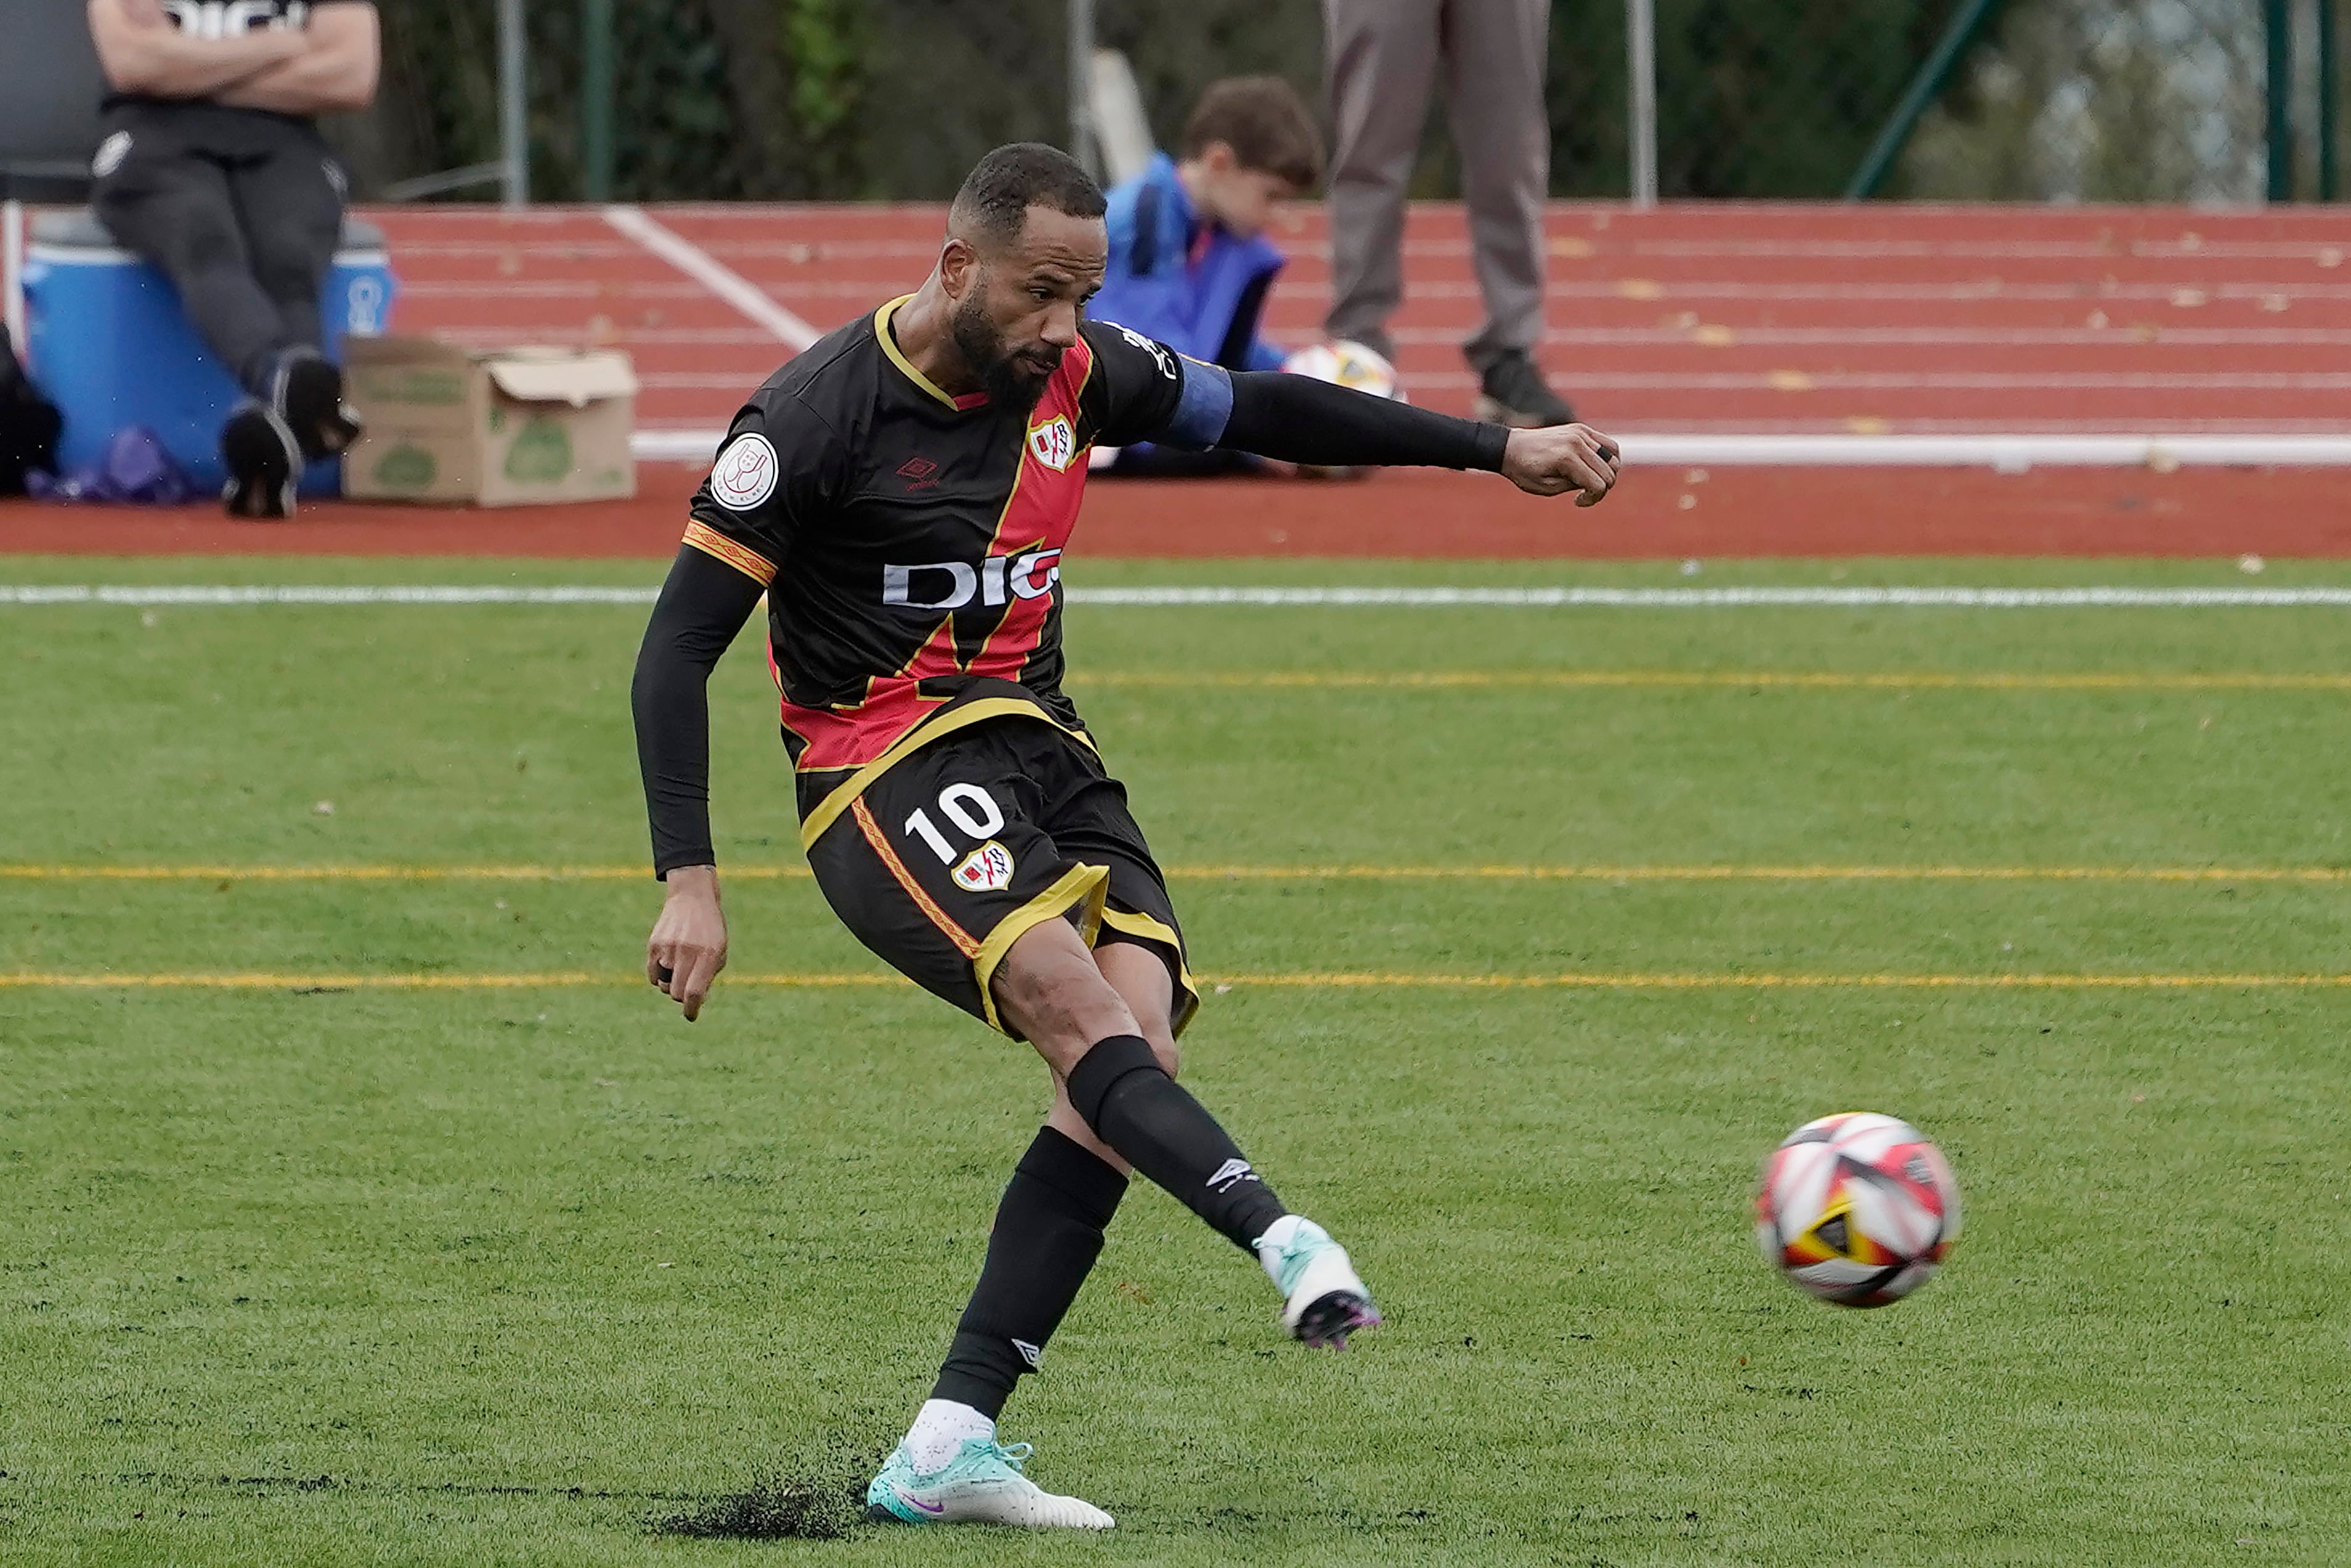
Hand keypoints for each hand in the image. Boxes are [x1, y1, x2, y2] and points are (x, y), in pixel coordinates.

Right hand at [647, 864, 726, 1020]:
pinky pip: (653, 974)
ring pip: (664, 985)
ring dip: (671, 985)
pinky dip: (659, 976)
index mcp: (709, 954)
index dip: (691, 1010)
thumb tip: (694, 1003)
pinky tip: (668, 965)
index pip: (694, 992)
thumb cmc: (710, 928)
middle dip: (682, 998)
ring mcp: (668, 948)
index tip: (691, 1016)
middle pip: (677, 993)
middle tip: (687, 991)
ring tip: (680, 971)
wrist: (692, 896)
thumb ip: (708, 976)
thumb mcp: (720, 950)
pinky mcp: (654, 944)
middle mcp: (687, 952)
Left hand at [1501, 424, 1621, 505]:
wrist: (1510, 447)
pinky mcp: (1581, 428)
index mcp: (1567, 458)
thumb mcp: (1547, 488)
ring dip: (1606, 474)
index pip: (1599, 484)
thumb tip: (1599, 483)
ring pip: (1613, 458)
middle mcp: (1577, 442)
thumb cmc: (1524, 471)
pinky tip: (1595, 468)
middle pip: (1609, 472)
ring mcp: (1581, 433)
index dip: (1593, 499)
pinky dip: (1608, 458)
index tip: (1577, 502)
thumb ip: (1575, 486)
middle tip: (1583, 495)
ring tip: (1589, 481)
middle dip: (1601, 489)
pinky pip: (1608, 444)